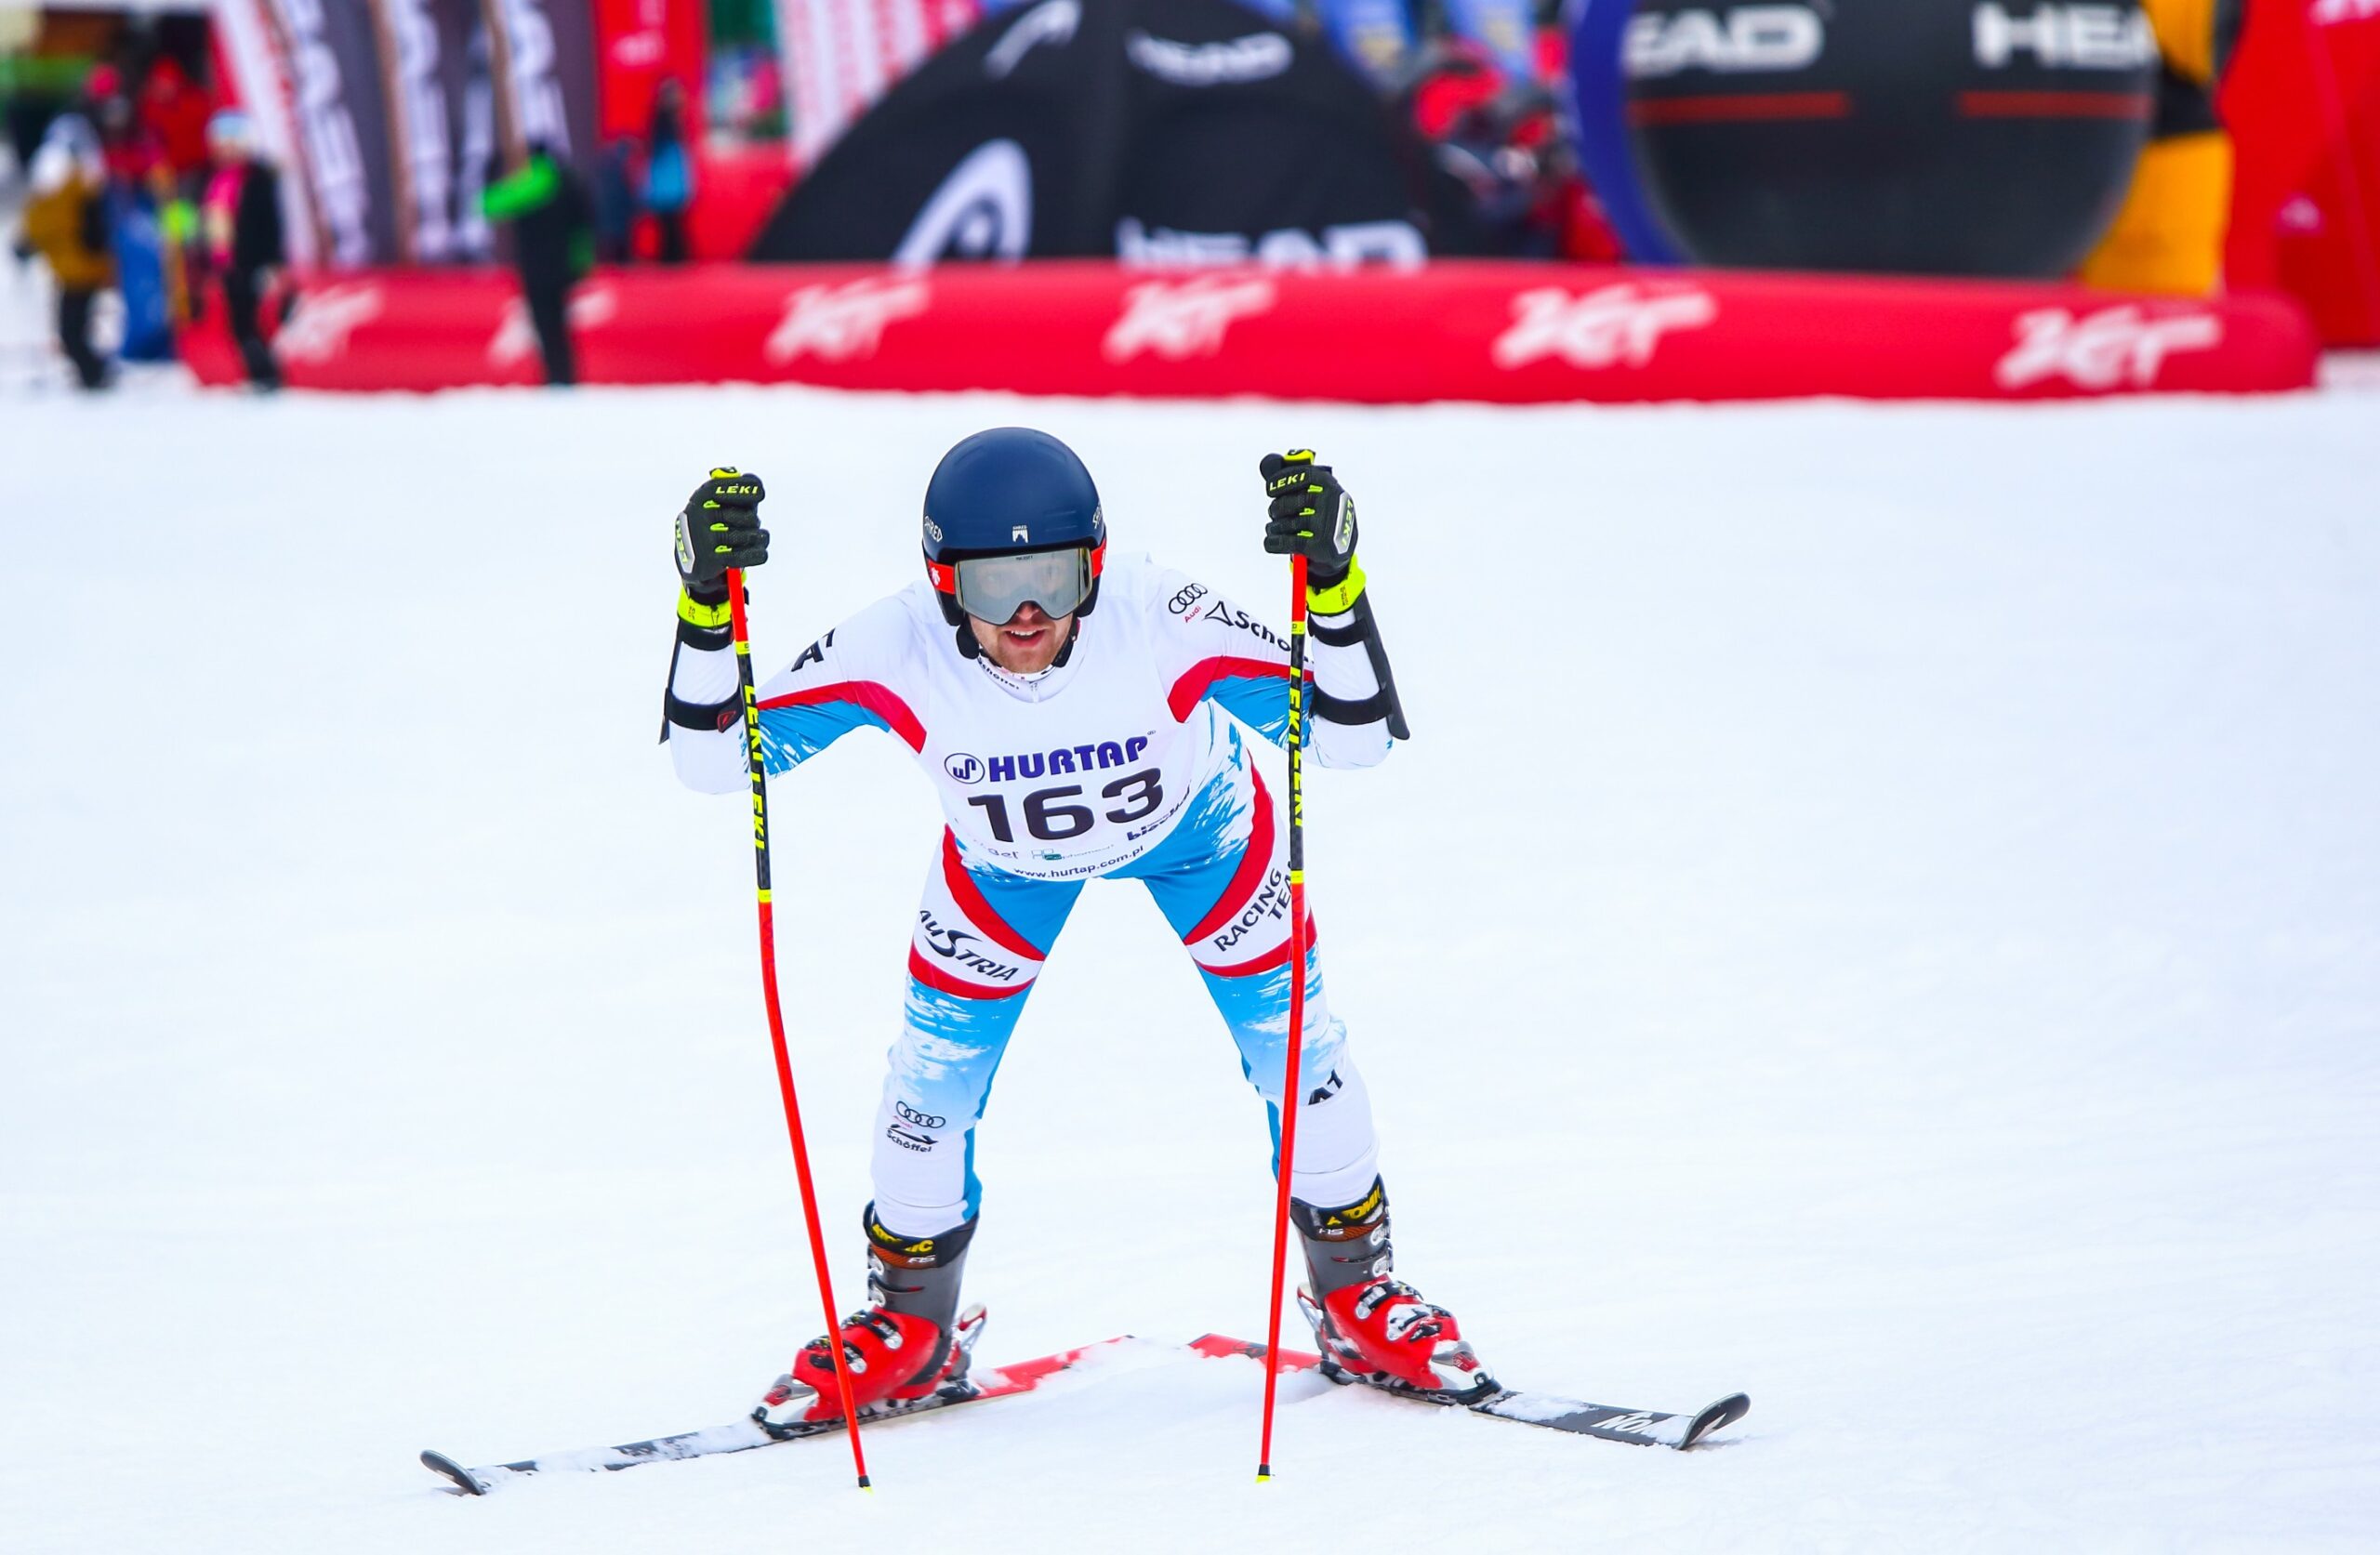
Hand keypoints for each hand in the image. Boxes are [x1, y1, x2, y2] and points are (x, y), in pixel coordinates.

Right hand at [674, 468, 767, 599]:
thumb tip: (753, 480)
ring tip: (756, 537)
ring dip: (757, 537)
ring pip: (748, 536)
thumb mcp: (718, 502)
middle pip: (745, 516)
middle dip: (752, 520)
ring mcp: (703, 537)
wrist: (690, 555)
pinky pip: (743, 556)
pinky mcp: (710, 558)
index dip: (745, 489)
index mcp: (701, 497)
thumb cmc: (713, 522)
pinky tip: (761, 552)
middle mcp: (700, 515)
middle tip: (751, 523)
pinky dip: (757, 554)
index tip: (760, 494)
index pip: (724, 489)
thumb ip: (736, 490)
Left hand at [1259, 450, 1356, 586]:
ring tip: (1273, 528)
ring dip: (1274, 527)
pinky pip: (1288, 542)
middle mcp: (1333, 504)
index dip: (1284, 480)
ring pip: (1288, 523)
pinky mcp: (1321, 546)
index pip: (1306, 476)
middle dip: (1277, 507)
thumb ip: (1297, 482)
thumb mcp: (1319, 497)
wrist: (1342, 551)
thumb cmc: (1324, 519)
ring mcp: (1328, 526)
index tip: (1270, 488)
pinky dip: (1274, 542)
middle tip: (1273, 513)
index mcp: (1332, 487)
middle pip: (1293, 501)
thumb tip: (1268, 463)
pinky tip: (1270, 542)